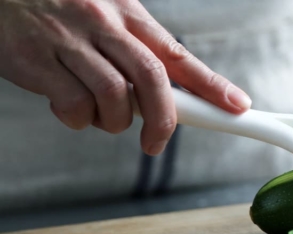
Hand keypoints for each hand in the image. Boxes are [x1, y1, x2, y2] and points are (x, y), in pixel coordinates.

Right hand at [0, 0, 251, 155]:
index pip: (179, 55)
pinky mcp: (36, 60)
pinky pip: (73, 105)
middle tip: (156, 142)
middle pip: (153, 80)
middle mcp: (103, 24)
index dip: (213, 85)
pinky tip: (69, 108)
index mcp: (126, 13)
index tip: (237, 107)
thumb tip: (167, 96)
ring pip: (115, 97)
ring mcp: (69, 41)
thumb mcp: (104, 17)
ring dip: (114, 121)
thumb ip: (134, 51)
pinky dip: (78, 119)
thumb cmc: (57, 9)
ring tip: (100, 115)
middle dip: (164, 119)